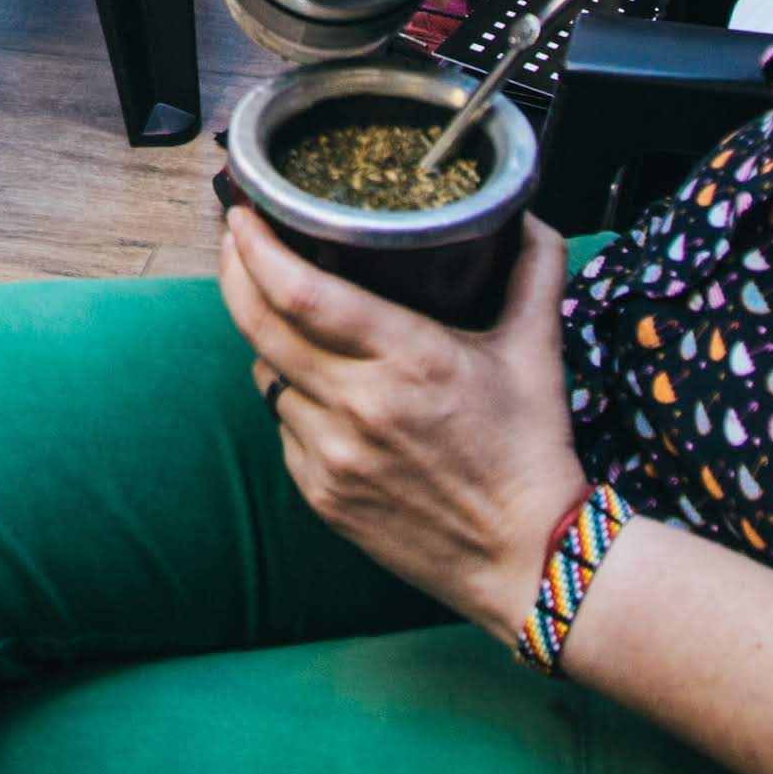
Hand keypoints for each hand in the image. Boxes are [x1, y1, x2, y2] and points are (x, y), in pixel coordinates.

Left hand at [221, 204, 585, 635]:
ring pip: (264, 374)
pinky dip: (292, 397)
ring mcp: (331, 455)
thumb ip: (533, 270)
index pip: (301, 291)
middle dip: (235, 271)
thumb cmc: (530, 451)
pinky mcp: (320, 494)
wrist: (527, 560)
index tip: (243, 213)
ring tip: (286, 312)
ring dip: (268, 338)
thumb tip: (525, 213)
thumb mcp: (537, 350)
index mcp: (408, 358)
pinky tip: (321, 388)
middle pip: (259, 323)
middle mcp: (358, 405)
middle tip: (236, 238)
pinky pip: (282, 426)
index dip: (256, 247)